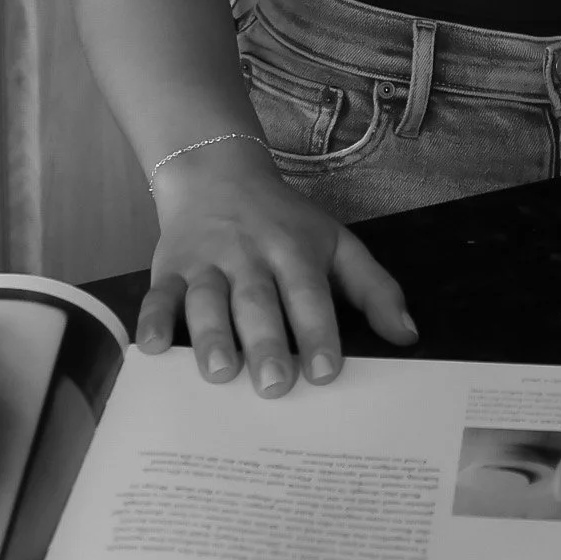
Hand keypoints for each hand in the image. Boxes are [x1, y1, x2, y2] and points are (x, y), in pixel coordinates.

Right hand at [136, 138, 417, 394]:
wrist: (217, 174)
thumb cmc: (285, 224)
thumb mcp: (336, 243)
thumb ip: (374, 289)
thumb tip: (408, 336)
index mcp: (294, 251)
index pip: (309, 293)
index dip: (318, 331)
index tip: (326, 372)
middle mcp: (249, 257)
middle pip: (258, 301)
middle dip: (266, 342)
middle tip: (274, 384)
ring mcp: (205, 263)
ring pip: (206, 300)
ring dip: (211, 335)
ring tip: (220, 372)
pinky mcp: (167, 269)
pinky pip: (157, 295)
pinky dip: (152, 321)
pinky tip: (152, 349)